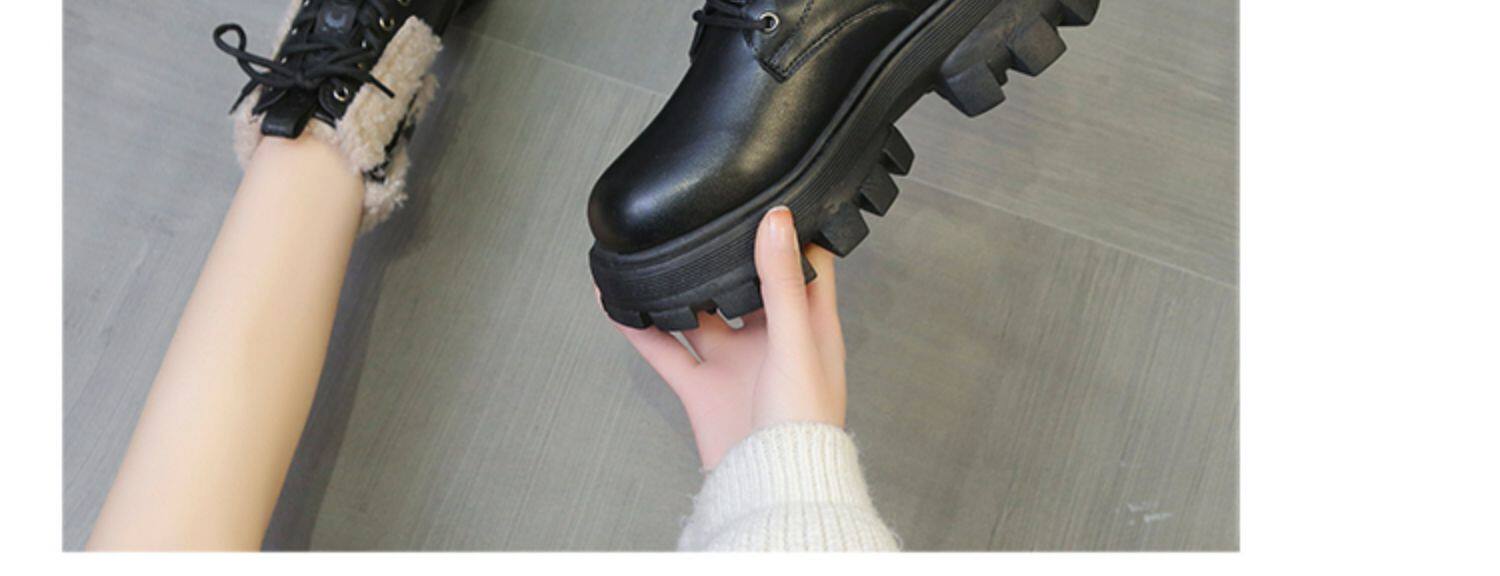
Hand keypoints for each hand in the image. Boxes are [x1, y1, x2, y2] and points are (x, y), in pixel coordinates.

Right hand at [607, 207, 846, 469]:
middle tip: (703, 214)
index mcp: (809, 325)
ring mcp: (735, 363)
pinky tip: (620, 303)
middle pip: (745, 282)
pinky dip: (641, 328)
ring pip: (699, 314)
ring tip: (655, 253)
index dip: (791, 229)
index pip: (805, 263)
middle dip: (725, 252)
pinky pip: (665, 350)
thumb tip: (780, 220)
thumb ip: (780, 281)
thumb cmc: (804, 425)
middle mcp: (771, 340)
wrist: (772, 487)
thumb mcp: (794, 341)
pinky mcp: (702, 388)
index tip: (773, 191)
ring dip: (677, 288)